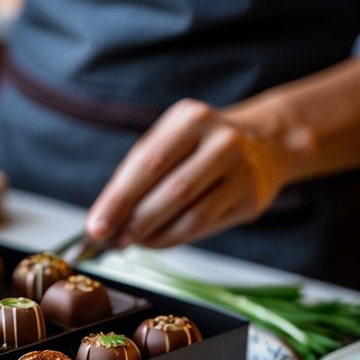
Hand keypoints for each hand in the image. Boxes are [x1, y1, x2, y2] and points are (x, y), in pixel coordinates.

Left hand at [84, 98, 294, 248]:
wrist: (264, 143)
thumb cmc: (199, 145)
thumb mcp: (170, 140)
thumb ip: (138, 173)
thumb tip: (106, 216)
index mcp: (191, 118)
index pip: (147, 163)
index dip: (118, 198)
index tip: (95, 225)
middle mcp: (221, 141)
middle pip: (170, 190)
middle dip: (133, 220)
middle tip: (109, 239)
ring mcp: (241, 170)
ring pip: (189, 213)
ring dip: (153, 234)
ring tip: (130, 241)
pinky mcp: (250, 198)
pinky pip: (204, 225)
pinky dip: (174, 237)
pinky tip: (156, 240)